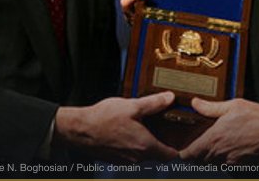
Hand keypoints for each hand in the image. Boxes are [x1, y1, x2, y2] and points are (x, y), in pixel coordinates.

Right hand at [54, 92, 177, 162]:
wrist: (78, 130)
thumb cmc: (103, 118)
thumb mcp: (132, 106)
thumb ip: (154, 103)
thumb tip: (170, 98)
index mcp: (145, 145)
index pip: (171, 155)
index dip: (178, 147)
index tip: (180, 137)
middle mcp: (137, 158)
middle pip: (158, 154)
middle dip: (162, 141)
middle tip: (162, 126)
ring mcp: (126, 160)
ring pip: (144, 154)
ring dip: (146, 142)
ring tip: (143, 125)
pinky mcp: (116, 159)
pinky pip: (132, 154)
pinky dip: (134, 144)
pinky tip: (128, 129)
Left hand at [179, 98, 258, 164]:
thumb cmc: (258, 118)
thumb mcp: (233, 105)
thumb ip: (211, 107)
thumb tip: (195, 103)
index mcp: (214, 138)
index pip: (189, 154)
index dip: (183, 152)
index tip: (183, 148)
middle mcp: (220, 154)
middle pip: (199, 160)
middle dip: (199, 153)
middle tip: (203, 141)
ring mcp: (230, 162)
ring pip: (212, 164)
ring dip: (211, 157)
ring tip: (219, 143)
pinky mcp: (240, 167)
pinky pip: (226, 167)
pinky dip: (225, 161)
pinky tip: (232, 149)